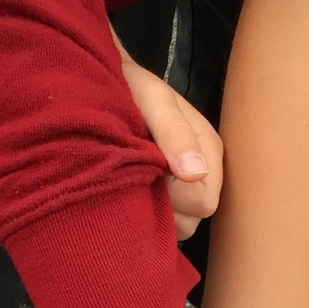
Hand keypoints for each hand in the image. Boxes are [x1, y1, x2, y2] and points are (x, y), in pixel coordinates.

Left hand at [116, 40, 221, 239]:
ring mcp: (183, 188)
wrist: (101, 83)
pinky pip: (164, 223)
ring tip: (131, 181)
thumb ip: (173, 131)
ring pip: (179, 225)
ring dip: (154, 210)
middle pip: (192, 218)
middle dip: (164, 206)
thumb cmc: (129, 88)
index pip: (202, 201)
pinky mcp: (164, 197)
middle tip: (136, 177)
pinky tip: (130, 190)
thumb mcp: (151, 99)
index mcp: (207, 148)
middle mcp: (202, 172)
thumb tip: (194, 173)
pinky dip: (146, 213)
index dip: (174, 196)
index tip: (150, 174)